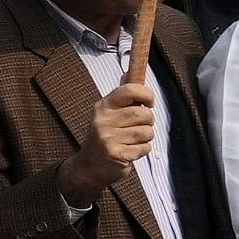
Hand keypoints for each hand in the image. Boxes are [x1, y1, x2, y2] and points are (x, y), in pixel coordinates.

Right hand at [51, 78, 154, 204]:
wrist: (90, 166)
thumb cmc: (104, 136)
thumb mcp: (107, 113)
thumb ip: (121, 96)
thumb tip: (129, 72)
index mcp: (103, 106)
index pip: (129, 90)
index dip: (146, 94)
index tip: (149, 102)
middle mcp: (103, 120)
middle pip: (143, 114)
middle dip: (148, 121)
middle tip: (140, 126)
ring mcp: (108, 138)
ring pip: (146, 132)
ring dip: (146, 137)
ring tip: (134, 140)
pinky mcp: (116, 154)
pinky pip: (144, 148)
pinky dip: (142, 150)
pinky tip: (131, 150)